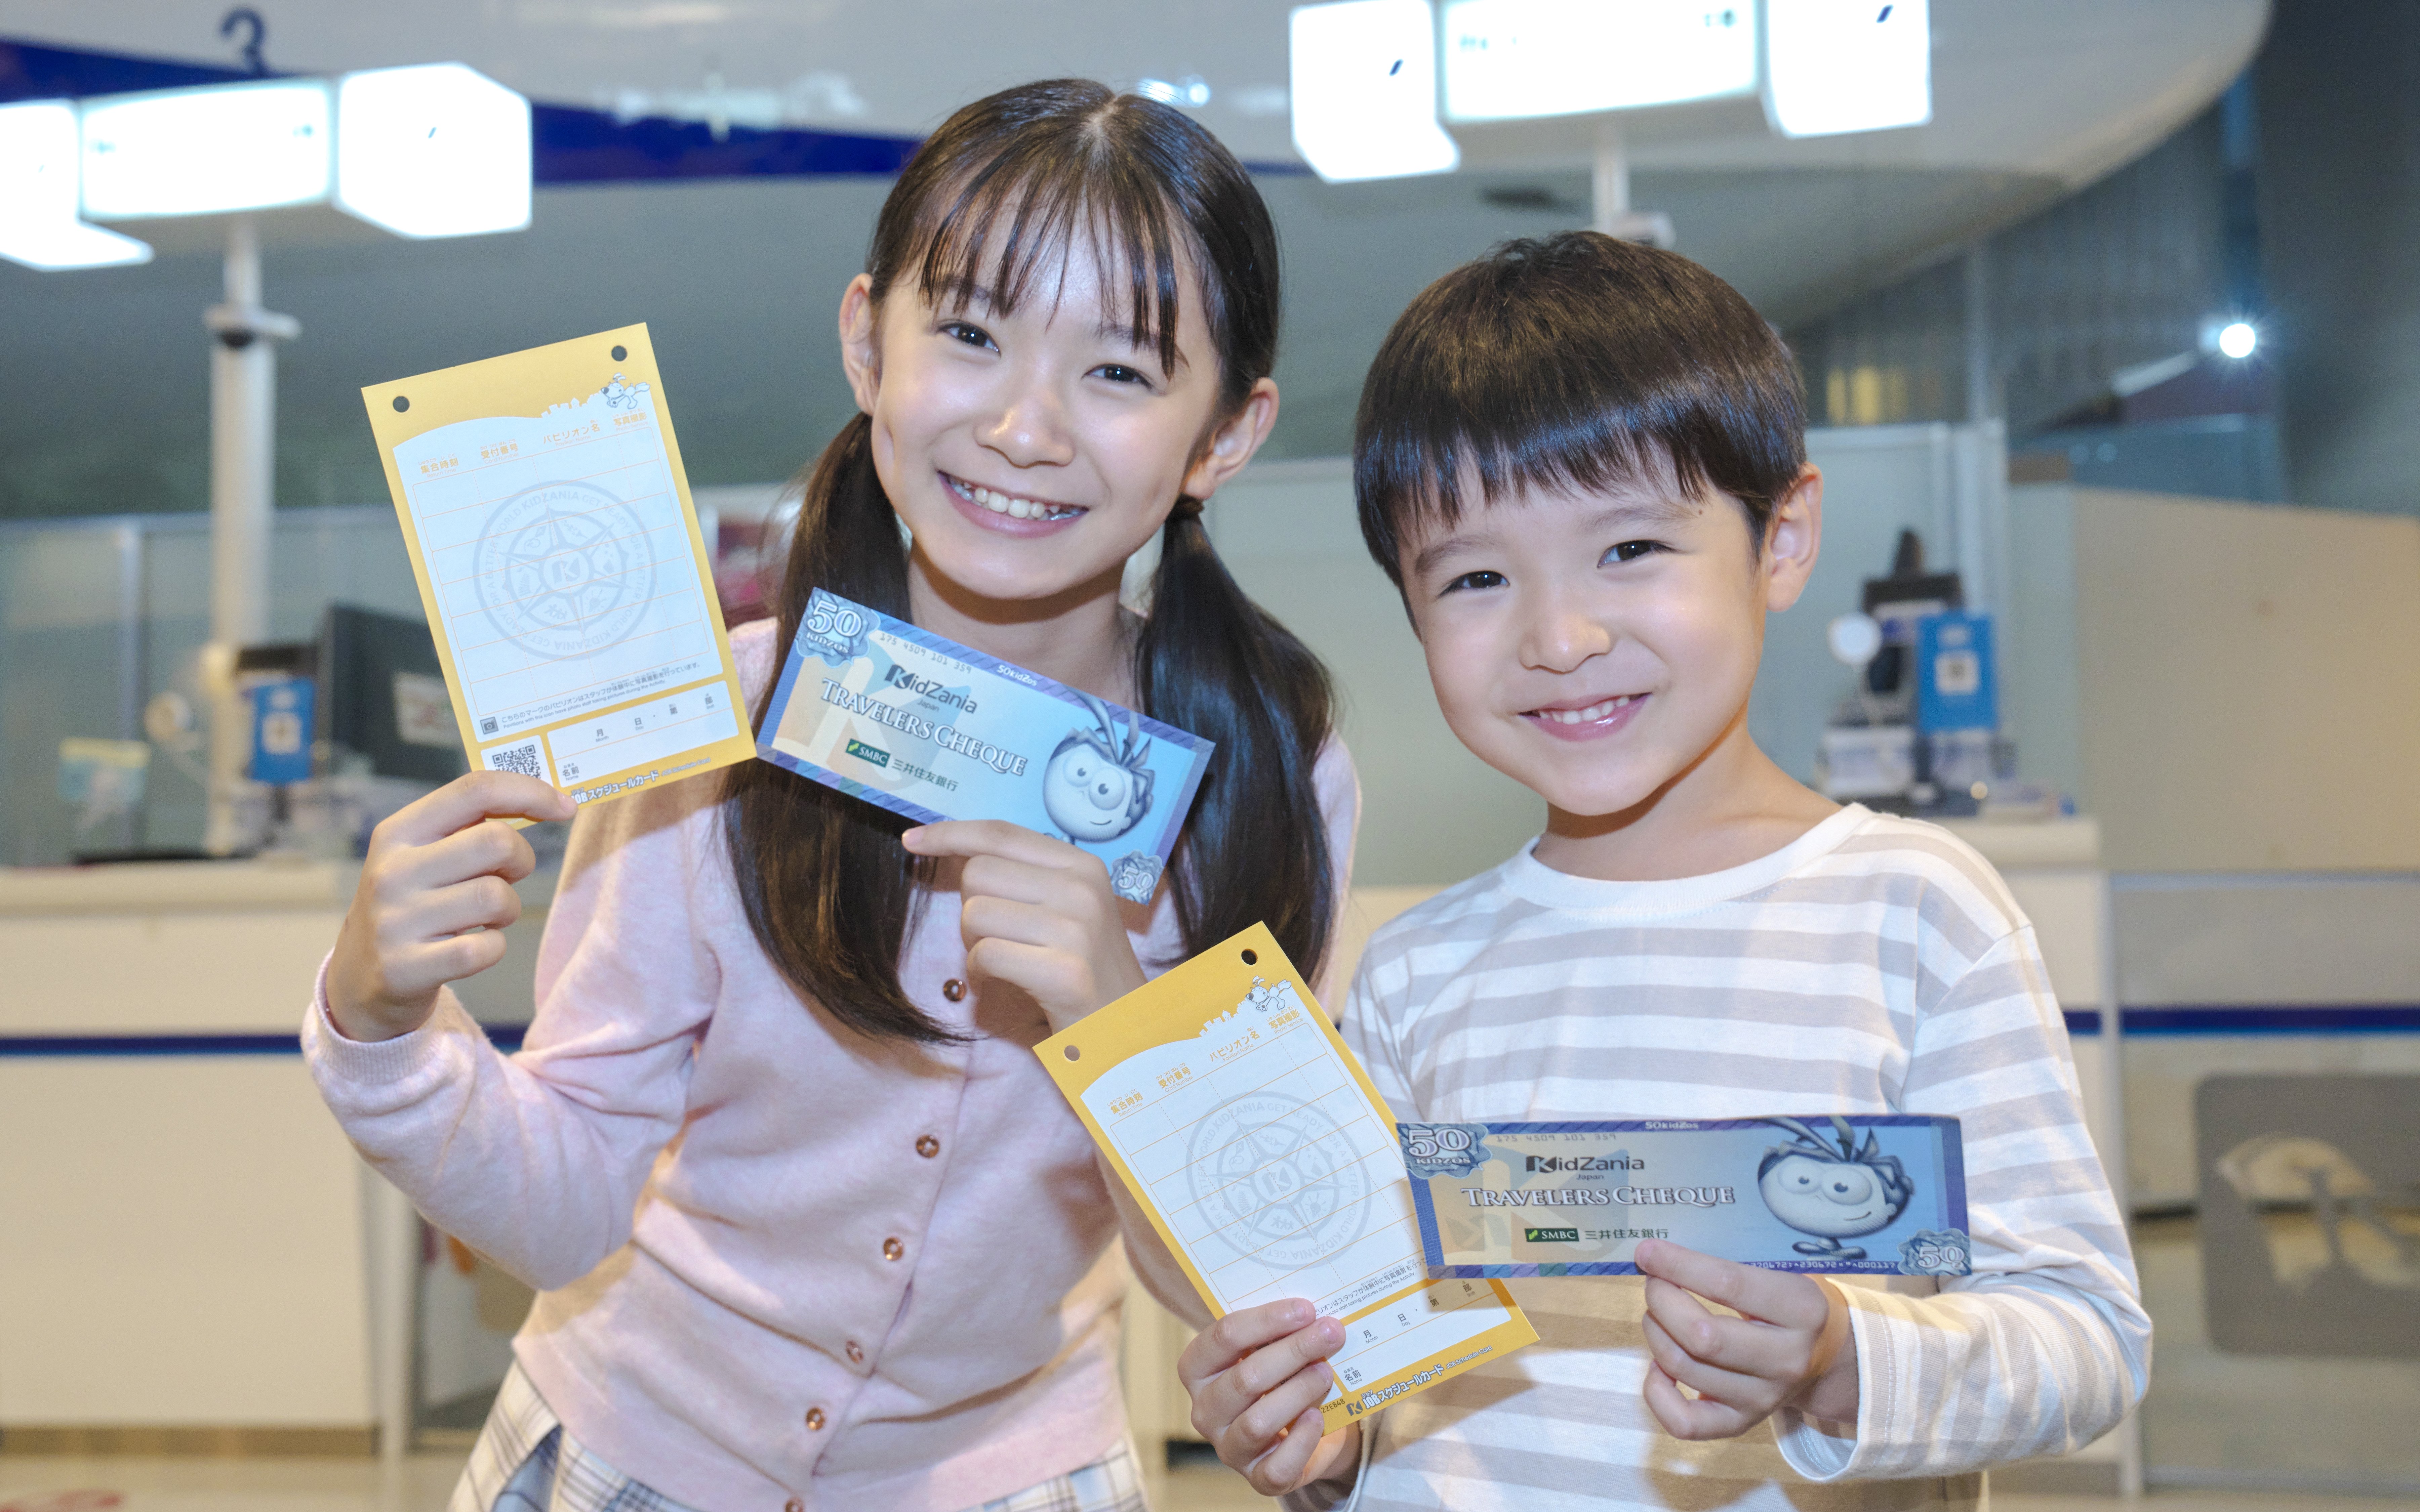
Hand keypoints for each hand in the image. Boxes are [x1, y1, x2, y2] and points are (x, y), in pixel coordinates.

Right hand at [327, 772, 574, 1042]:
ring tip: (483, 917)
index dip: (530, 791)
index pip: (475, 790)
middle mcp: (392, 871)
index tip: (565, 806)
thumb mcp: (423, 854)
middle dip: (521, 859)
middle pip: (496, 841)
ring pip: (497, 897)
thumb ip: (470, 824)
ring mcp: (396, 921)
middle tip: (506, 876)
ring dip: (507, 909)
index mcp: (398, 832)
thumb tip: (549, 799)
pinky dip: (494, 947)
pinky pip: (487, 948)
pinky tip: (472, 946)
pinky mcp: (407, 967)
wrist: (359, 975)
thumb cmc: (413, 902)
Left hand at [900, 819, 1145, 1031]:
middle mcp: (1082, 888)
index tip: (913, 839)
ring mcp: (1076, 929)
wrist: (1127, 1027)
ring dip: (972, 944)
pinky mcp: (1064, 972)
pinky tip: (997, 982)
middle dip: (969, 906)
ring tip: (1002, 961)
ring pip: (974, 913)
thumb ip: (1024, 877)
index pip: (1001, 833)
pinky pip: (985, 955)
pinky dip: (978, 973)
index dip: (950, 833)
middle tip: (996, 936)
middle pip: (978, 872)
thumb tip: (957, 852)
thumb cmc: (1083, 967)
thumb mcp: (1067, 908)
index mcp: (1082, 865)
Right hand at [1179, 1300, 1360, 1496]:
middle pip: (1245, 1378)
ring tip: (1326, 1371)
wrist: (1307, 1425)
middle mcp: (1205, 1412)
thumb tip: (1312, 1315)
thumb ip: (1280, 1331)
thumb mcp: (1273, 1348)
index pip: (1222, 1337)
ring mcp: (1229, 1449)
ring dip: (1298, 1391)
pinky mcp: (1259, 1478)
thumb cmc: (1282, 1376)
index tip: (1306, 1309)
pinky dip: (1301, 1440)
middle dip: (1293, 1351)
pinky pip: (1277, 1466)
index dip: (1266, 1320)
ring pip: (1258, 1422)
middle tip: (1330, 1334)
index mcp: (1198, 1370)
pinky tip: (1317, 1417)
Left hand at [1634, 1238, 1857, 1438]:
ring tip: (1657, 1314)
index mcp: (1801, 1310)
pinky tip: (1660, 1365)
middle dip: (1662, 1301)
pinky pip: (1684, 1422)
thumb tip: (1657, 1256)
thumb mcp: (1780, 1274)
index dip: (1678, 1265)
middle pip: (1701, 1335)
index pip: (1727, 1285)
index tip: (1647, 1251)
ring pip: (1684, 1368)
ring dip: (1655, 1332)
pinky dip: (1657, 1391)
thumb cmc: (1788, 1305)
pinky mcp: (1741, 1423)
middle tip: (1655, 1283)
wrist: (1826, 1358)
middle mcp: (1786, 1359)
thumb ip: (1728, 1266)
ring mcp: (1763, 1398)